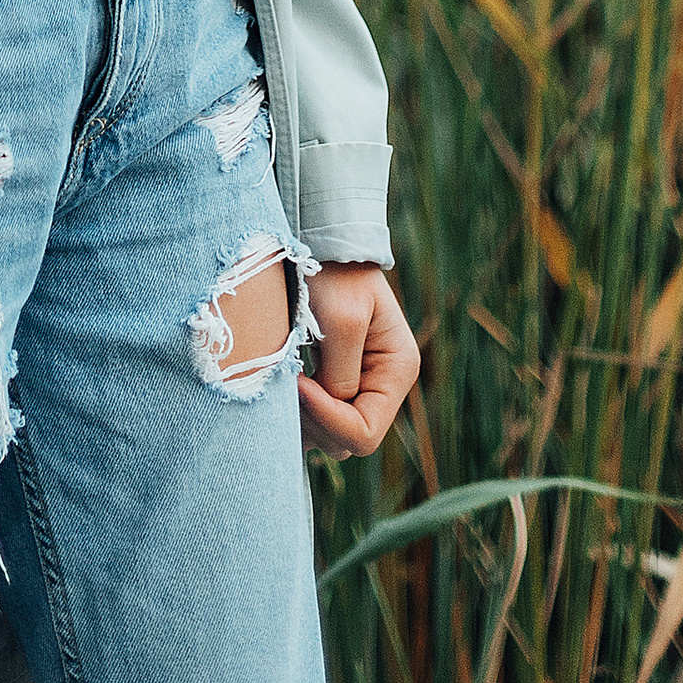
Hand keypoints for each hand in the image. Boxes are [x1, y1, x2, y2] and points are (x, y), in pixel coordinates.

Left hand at [298, 263, 419, 457]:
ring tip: (285, 379)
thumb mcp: (342, 320)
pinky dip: (300, 410)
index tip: (299, 383)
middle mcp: (384, 385)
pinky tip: (284, 382)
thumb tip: (329, 414)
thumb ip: (341, 376)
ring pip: (331, 434)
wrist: (321, 242)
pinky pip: (319, 417)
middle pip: (348, 440)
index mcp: (397, 371)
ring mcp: (362, 385)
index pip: (365, 432)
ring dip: (304, 417)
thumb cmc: (335, 274)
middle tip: (288, 382)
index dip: (329, 418)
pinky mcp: (337, 380)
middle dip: (315, 420)